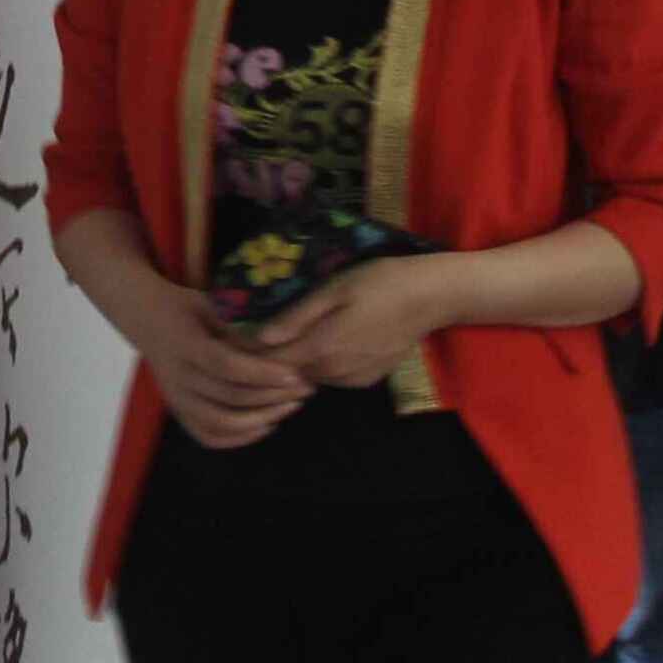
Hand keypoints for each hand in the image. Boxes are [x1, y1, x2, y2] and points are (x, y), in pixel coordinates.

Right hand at [130, 286, 309, 449]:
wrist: (145, 320)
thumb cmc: (186, 307)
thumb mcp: (210, 302)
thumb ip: (237, 325)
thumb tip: (277, 342)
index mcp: (186, 345)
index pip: (226, 366)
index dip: (262, 373)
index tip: (295, 373)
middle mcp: (178, 378)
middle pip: (229, 397)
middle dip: (273, 396)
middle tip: (306, 387)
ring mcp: (176, 399)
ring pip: (221, 423)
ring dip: (261, 419)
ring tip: (292, 405)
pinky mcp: (179, 412)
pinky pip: (209, 437)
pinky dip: (240, 438)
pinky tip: (267, 425)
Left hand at [234, 249, 471, 388]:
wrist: (431, 297)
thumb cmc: (380, 282)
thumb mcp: (334, 289)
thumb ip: (296, 317)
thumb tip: (259, 338)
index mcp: (321, 348)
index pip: (270, 365)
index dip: (247, 355)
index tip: (230, 340)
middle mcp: (334, 372)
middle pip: (287, 374)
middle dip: (269, 360)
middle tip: (254, 334)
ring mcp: (353, 379)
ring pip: (309, 377)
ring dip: (296, 363)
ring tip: (288, 335)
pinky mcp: (367, 380)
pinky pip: (332, 377)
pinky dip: (321, 365)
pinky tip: (325, 341)